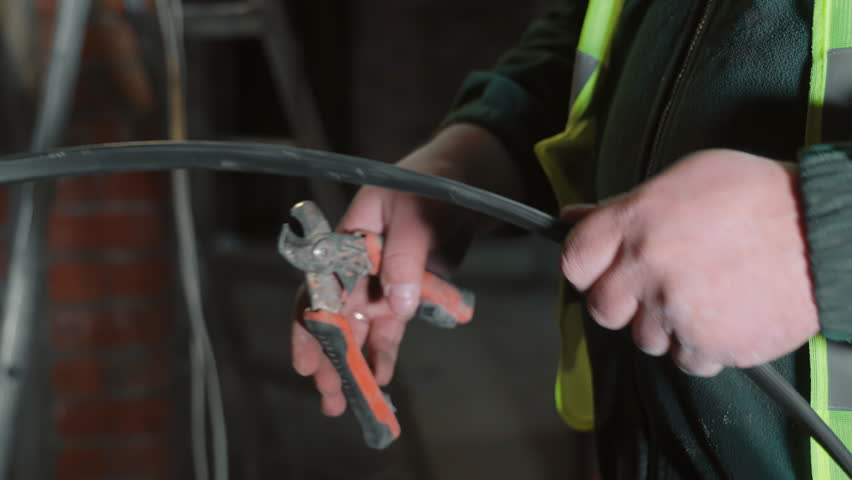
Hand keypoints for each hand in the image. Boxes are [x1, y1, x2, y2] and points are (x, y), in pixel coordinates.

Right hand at [291, 124, 521, 414]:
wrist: (465, 185)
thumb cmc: (433, 188)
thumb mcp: (416, 216)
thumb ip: (404, 258)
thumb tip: (398, 308)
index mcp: (345, 241)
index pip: (319, 288)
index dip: (311, 326)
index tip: (307, 362)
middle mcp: (356, 265)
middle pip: (335, 316)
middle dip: (329, 358)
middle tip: (329, 397)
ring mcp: (380, 281)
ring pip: (360, 328)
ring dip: (354, 363)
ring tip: (347, 403)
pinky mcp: (406, 292)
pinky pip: (390, 328)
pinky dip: (384, 352)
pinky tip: (381, 379)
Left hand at [561, 149, 818, 375]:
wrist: (825, 232)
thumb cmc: (759, 197)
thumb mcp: (684, 178)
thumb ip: (625, 206)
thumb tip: (577, 217)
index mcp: (636, 223)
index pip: (573, 259)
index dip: (584, 266)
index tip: (596, 269)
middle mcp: (649, 269)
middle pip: (602, 308)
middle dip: (621, 302)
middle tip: (652, 286)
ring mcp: (677, 311)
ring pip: (643, 339)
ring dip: (663, 325)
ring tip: (699, 295)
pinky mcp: (709, 345)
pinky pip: (685, 360)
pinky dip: (700, 345)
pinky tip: (721, 316)